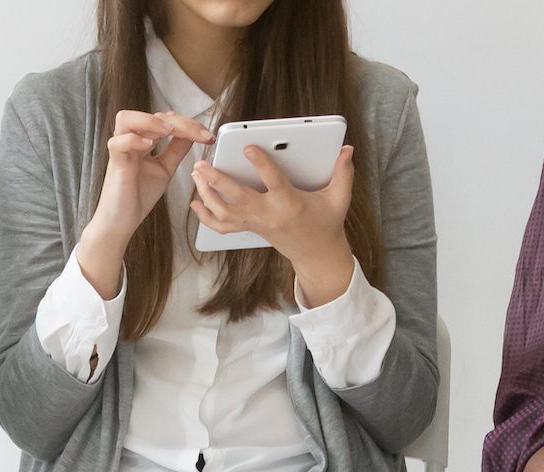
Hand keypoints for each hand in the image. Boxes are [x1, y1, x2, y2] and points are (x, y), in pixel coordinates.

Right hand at [74, 109, 212, 292]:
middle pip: (151, 115)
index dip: (189, 124)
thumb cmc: (137, 197)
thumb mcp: (165, 169)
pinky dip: (133, 140)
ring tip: (171, 131)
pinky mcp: (114, 164)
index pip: (165, 120)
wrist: (121, 222)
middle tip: (200, 135)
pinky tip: (150, 146)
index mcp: (143, 142)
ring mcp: (121, 151)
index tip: (208, 136)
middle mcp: (131, 142)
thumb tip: (192, 135)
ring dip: (151, 122)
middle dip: (180, 122)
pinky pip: (117, 143)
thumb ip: (176, 151)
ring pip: (126, 118)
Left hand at [193, 145, 358, 303]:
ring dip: (207, 194)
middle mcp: (269, 215)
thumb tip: (348, 148)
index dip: (261, 164)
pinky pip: (223, 226)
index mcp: (290, 204)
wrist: (316, 254)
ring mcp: (256, 224)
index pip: (273, 182)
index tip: (248, 147)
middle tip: (202, 163)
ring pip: (225, 212)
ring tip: (196, 174)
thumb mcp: (339, 198)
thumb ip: (343, 172)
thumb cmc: (327, 222)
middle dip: (218, 181)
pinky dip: (206, 216)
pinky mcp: (250, 229)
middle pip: (238, 198)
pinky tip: (195, 202)